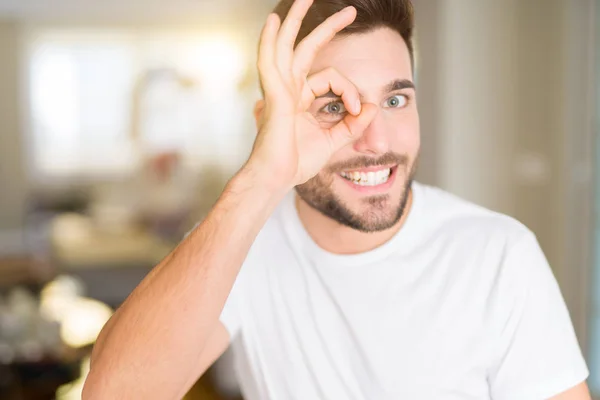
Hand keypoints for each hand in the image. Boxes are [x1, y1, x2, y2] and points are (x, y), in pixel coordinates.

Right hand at [247, 0, 377, 189]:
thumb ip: (354, 124)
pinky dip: (269, 41)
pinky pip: (270, 62)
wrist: (277, 178)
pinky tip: (274, 21)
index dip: (351, 91)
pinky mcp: (274, 95)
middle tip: (351, 11)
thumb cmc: (296, 163)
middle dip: (328, 28)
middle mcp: (289, 89)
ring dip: (296, 20)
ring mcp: (279, 89)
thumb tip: (373, 106)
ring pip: (288, 45)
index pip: (331, 79)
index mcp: (300, 98)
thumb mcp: (334, 141)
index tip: (359, 109)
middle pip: (307, 48)